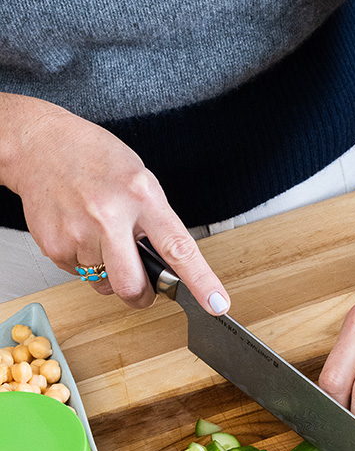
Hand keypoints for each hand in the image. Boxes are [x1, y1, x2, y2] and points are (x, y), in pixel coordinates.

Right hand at [3, 96, 228, 313]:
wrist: (40, 145)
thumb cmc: (95, 160)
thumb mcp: (140, 180)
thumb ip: (156, 222)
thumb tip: (171, 268)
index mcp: (142, 196)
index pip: (179, 248)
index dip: (201, 282)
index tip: (217, 305)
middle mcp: (110, 216)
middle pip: (133, 286)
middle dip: (141, 296)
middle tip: (141, 288)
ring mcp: (79, 233)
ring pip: (104, 283)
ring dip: (107, 272)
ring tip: (98, 235)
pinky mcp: (55, 246)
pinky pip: (79, 275)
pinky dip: (84, 262)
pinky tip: (79, 232)